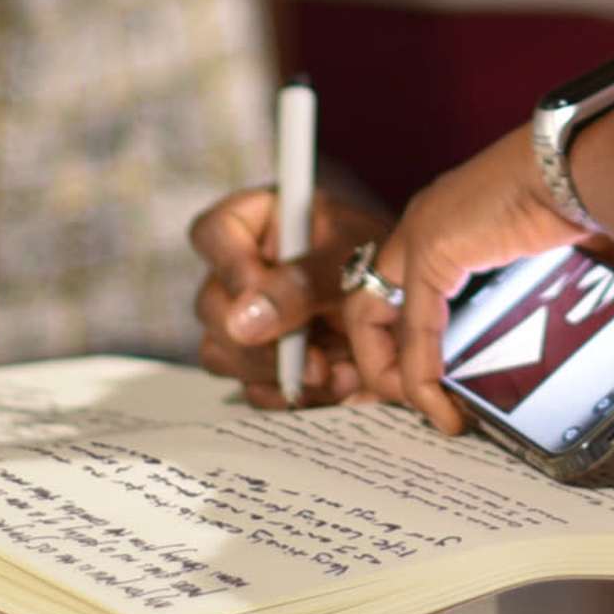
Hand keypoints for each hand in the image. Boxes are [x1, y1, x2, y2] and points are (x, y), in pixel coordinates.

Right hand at [189, 184, 388, 408]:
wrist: (402, 299)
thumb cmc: (373, 259)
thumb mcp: (348, 261)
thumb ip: (300, 284)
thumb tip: (241, 322)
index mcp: (256, 220)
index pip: (212, 234)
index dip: (231, 267)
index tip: (267, 295)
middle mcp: (239, 268)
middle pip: (211, 307)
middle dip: (261, 342)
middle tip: (313, 357)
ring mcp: (244, 316)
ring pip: (222, 353)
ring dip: (277, 372)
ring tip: (336, 371)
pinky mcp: (259, 358)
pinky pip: (251, 387)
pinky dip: (291, 393)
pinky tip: (332, 384)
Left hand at [371, 126, 602, 435]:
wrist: (584, 162)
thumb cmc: (581, 197)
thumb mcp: (547, 258)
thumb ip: (532, 293)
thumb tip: (564, 334)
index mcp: (449, 224)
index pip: (397, 292)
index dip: (399, 344)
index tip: (427, 387)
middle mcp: (425, 225)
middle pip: (366, 305)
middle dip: (378, 364)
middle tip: (414, 405)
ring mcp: (421, 232)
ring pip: (369, 315)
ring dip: (389, 373)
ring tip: (426, 410)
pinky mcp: (433, 247)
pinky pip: (413, 327)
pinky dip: (420, 371)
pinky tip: (438, 400)